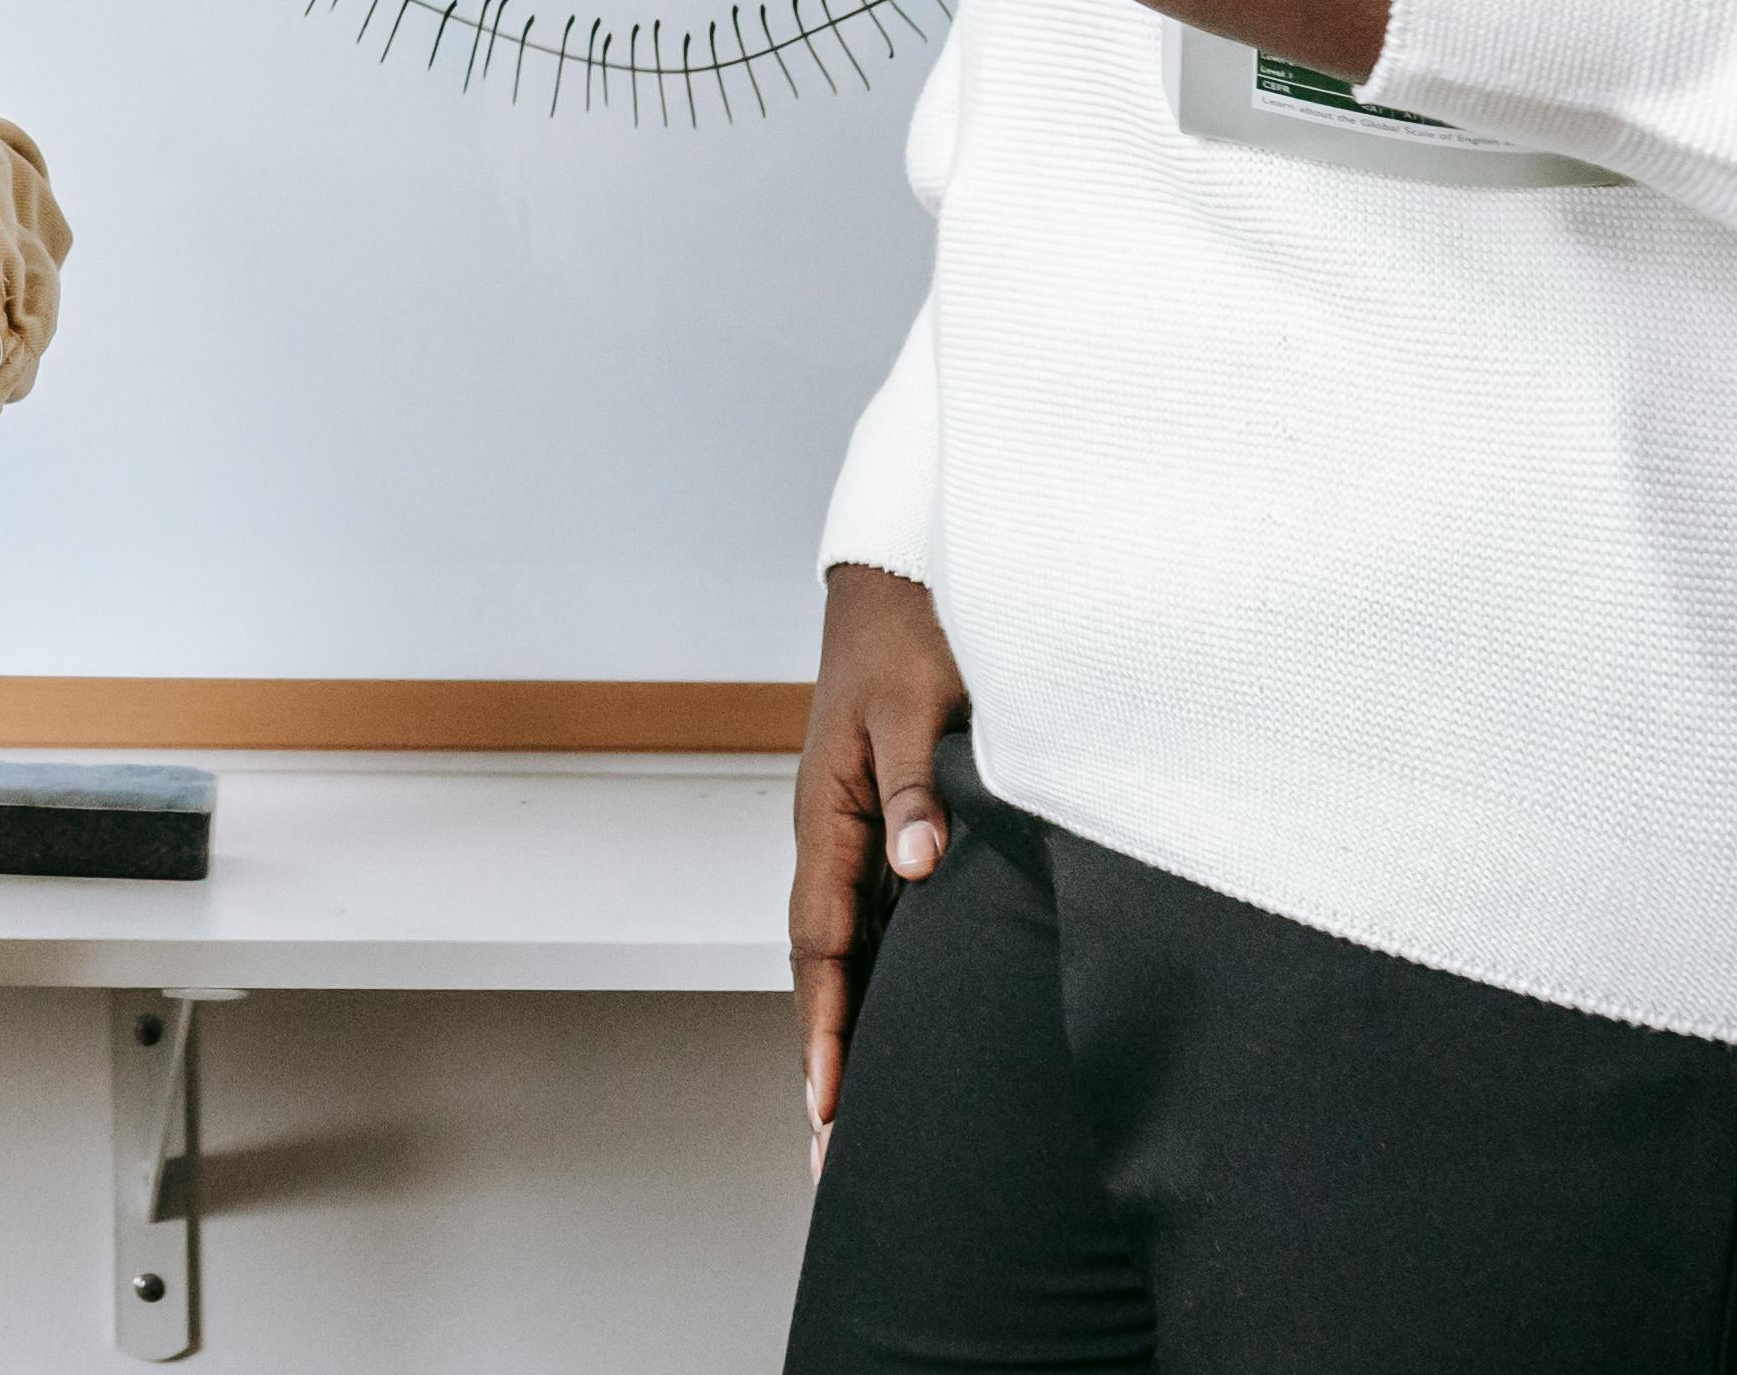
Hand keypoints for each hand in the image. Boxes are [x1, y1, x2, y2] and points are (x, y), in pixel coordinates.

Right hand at [790, 562, 969, 1155]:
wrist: (899, 578)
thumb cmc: (909, 635)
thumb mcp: (916, 706)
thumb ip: (912, 787)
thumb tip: (917, 865)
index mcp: (825, 814)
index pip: (819, 944)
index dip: (827, 1028)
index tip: (829, 1106)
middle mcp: (831, 837)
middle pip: (822, 969)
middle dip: (825, 1062)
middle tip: (830, 1158)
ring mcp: (853, 835)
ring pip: (845, 953)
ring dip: (848, 1033)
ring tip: (856, 1120)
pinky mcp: (883, 826)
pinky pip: (873, 922)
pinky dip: (877, 985)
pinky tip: (901, 1025)